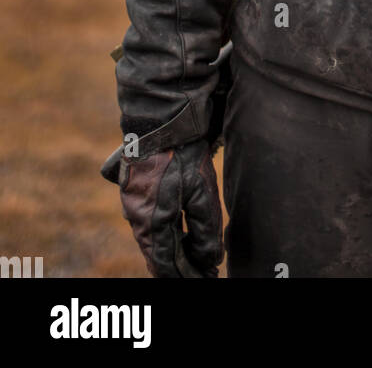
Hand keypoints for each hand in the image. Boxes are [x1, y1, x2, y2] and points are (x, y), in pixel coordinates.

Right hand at [111, 138, 222, 277]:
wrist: (160, 122)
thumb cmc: (183, 155)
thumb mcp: (201, 192)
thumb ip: (205, 230)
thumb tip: (210, 260)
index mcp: (152, 223)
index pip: (168, 264)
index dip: (187, 276)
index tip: (206, 280)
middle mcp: (136, 219)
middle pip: (158, 256)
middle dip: (181, 270)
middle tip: (203, 276)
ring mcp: (132, 207)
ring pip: (152, 243)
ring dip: (172, 255)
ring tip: (194, 263)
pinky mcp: (133, 194)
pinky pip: (147, 226)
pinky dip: (164, 238)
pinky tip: (178, 239)